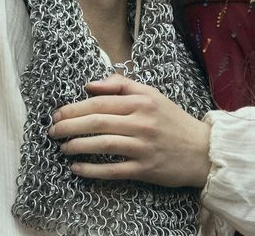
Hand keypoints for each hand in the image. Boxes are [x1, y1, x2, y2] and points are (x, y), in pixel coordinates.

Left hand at [49, 75, 211, 187]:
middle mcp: (141, 122)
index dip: (74, 108)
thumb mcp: (151, 94)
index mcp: (141, 101)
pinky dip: (92, 170)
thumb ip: (121, 85)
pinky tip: (77, 168)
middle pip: (97, 122)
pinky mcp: (145, 169)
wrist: (202, 150)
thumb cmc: (172, 120)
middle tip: (53, 131)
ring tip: (62, 147)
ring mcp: (143, 147)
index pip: (100, 102)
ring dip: (77, 146)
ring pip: (102, 144)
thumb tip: (89, 85)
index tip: (57, 114)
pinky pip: (113, 170)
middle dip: (69, 126)